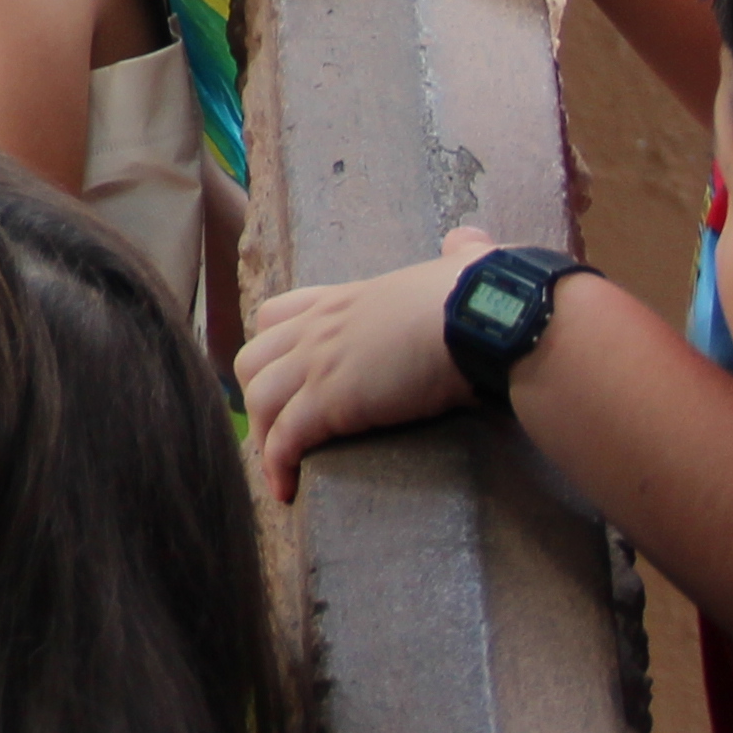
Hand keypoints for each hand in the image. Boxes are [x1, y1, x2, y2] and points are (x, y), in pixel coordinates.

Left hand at [238, 238, 486, 497]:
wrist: (478, 318)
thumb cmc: (479, 294)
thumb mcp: (459, 265)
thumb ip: (459, 253)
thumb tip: (472, 242)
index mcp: (344, 298)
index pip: (277, 315)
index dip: (273, 347)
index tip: (283, 376)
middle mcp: (319, 327)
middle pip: (253, 359)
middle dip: (257, 396)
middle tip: (275, 430)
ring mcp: (318, 363)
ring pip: (259, 399)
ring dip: (263, 436)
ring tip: (276, 470)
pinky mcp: (330, 401)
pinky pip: (285, 438)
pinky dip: (277, 465)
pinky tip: (285, 490)